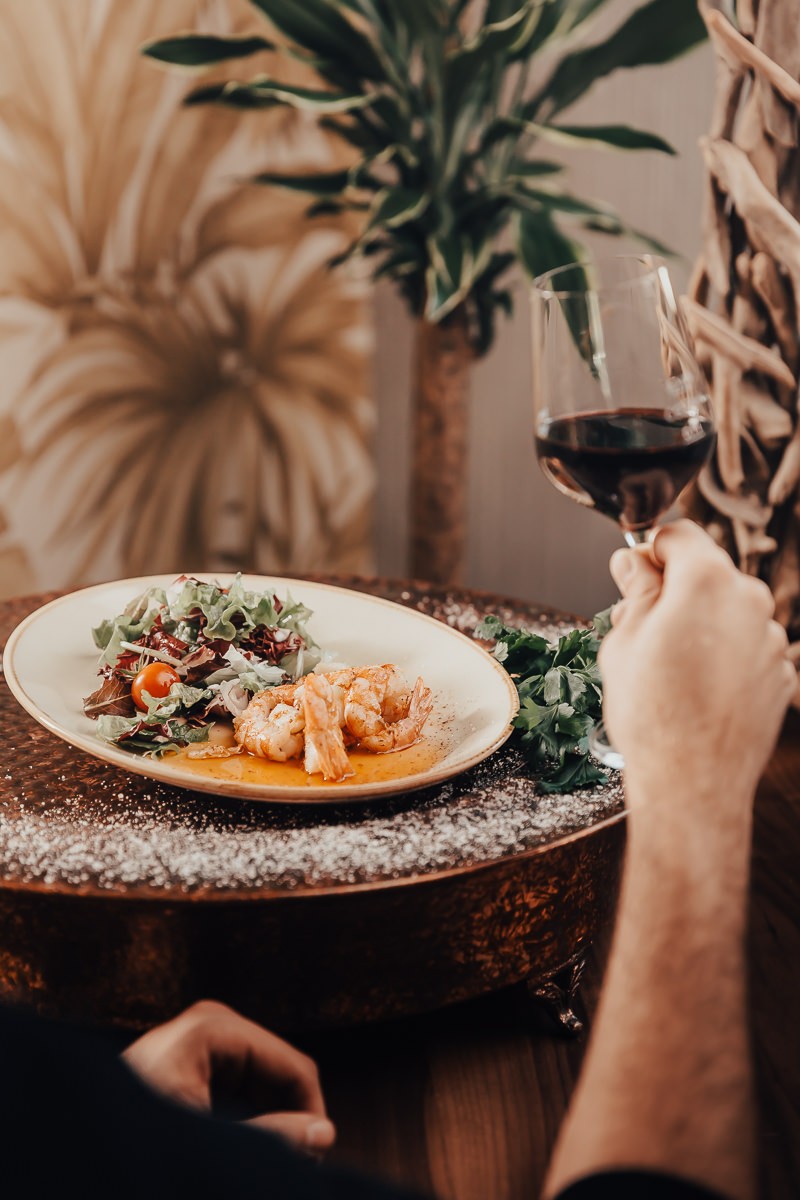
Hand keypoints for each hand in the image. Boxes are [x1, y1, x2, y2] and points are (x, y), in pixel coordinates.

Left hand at [123, 1000, 335, 1153]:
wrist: (70, 1152)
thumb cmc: (136, 1140)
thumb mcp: (212, 1140)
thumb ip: (272, 1138)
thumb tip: (324, 1134)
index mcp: (214, 1028)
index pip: (293, 1066)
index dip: (312, 1115)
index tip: (313, 1159)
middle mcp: (208, 1021)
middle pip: (277, 1070)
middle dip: (288, 1115)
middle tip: (291, 1163)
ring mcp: (195, 1037)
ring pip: (259, 1079)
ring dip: (268, 1118)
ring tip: (261, 1155)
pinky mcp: (185, 1057)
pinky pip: (235, 1083)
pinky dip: (245, 1115)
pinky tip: (238, 1142)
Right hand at [600, 520, 794, 811]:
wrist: (692, 781)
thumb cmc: (653, 716)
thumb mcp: (623, 641)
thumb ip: (635, 592)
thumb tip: (633, 564)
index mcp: (707, 581)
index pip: (679, 534)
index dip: (650, 551)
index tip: (634, 574)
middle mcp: (750, 601)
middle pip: (708, 573)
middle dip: (676, 591)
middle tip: (643, 628)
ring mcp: (770, 638)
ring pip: (729, 611)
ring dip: (702, 625)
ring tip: (670, 668)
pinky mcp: (781, 672)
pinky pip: (746, 646)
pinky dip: (725, 656)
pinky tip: (698, 689)